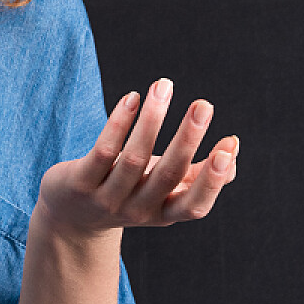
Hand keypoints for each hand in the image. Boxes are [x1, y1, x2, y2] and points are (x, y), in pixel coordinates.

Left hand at [37, 77, 240, 236]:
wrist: (71, 217)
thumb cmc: (128, 192)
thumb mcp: (162, 190)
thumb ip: (196, 174)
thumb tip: (232, 149)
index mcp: (164, 214)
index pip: (195, 206)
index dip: (214, 180)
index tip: (229, 145)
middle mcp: (137, 210)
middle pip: (167, 176)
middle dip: (188, 139)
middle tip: (204, 105)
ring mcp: (106, 199)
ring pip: (133, 158)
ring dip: (152, 120)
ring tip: (163, 86)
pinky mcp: (79, 184)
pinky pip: (102, 150)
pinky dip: (119, 123)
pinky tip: (131, 98)